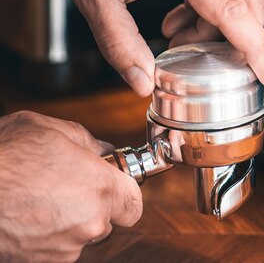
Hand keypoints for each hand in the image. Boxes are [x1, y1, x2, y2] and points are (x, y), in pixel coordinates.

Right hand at [0, 111, 141, 261]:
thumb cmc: (3, 155)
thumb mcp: (49, 129)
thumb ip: (88, 141)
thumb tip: (103, 150)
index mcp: (101, 188)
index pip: (134, 202)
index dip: (123, 191)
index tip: (110, 182)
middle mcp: (89, 222)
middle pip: (107, 219)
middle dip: (93, 204)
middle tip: (67, 185)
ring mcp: (64, 248)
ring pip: (79, 234)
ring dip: (68, 220)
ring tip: (38, 198)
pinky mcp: (39, 262)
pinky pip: (55, 247)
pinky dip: (46, 234)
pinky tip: (26, 214)